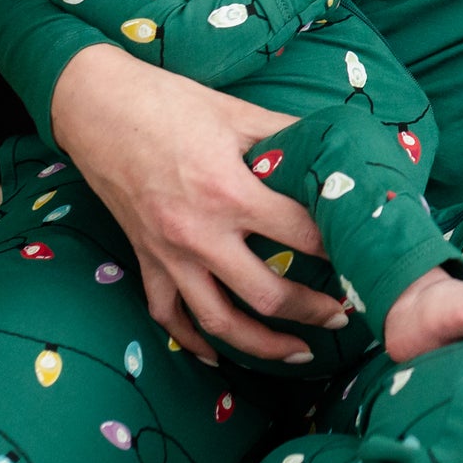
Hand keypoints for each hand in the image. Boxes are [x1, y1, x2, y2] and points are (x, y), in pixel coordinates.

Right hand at [51, 45, 350, 364]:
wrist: (99, 109)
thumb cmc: (173, 105)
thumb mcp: (240, 115)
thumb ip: (287, 137)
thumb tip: (330, 153)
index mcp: (231, 193)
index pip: (300, 235)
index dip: (338, 250)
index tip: (362, 260)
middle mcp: (200, 234)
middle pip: (266, 293)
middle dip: (311, 311)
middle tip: (343, 318)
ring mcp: (168, 254)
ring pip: (218, 321)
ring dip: (262, 344)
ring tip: (298, 353)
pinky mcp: (144, 260)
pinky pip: (168, 315)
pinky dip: (192, 341)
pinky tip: (218, 357)